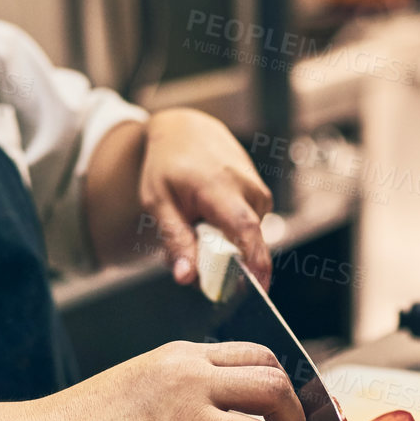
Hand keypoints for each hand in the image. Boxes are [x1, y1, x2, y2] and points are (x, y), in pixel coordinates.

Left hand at [139, 109, 273, 287]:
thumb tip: (187, 278)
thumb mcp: (158, 203)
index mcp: (221, 187)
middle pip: (247, 244)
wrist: (187, 130)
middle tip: (193, 262)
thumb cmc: (168, 165)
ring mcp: (259, 193)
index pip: (246, 230)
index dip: (255, 263)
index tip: (258, 290)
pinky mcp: (261, 198)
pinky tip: (209, 220)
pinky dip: (227, 235)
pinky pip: (247, 230)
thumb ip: (174, 241)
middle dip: (224, 265)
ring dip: (221, 247)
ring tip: (196, 228)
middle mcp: (248, 189)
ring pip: (245, 240)